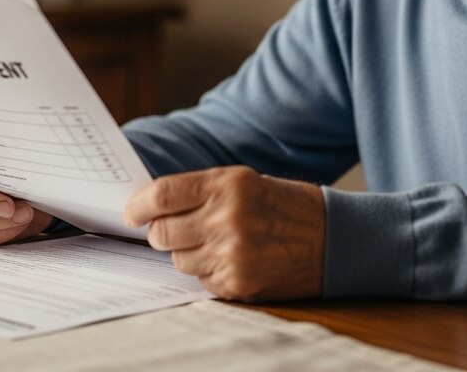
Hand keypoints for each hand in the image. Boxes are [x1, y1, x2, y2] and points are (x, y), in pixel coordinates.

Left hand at [123, 166, 324, 301]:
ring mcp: (232, 255)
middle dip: (161, 232)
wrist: (334, 239)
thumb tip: (151, 207)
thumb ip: (200, 191)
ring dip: (187, 253)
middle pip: (161, 233)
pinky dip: (209, 271)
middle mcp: (227, 219)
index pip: (161, 196)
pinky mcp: (238, 284)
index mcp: (228, 185)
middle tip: (174, 229)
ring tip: (216, 242)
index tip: (132, 213)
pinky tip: (234, 259)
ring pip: (177, 260)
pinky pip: (200, 280)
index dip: (138, 206)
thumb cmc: (286, 205)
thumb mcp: (245, 182)